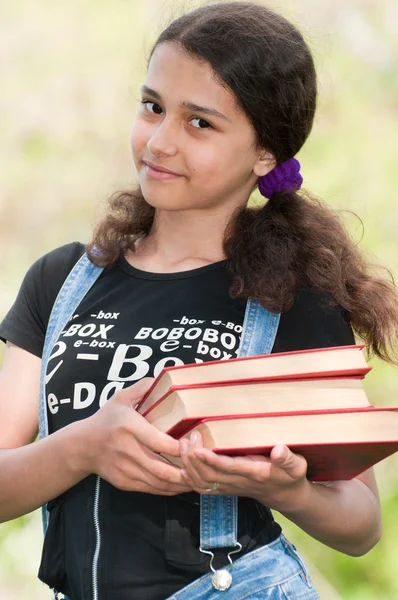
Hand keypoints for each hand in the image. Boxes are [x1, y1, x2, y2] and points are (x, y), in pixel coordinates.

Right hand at [82, 378, 191, 495]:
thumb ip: (143, 387)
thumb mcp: (121, 397)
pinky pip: (151, 490)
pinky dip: (169, 489)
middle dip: (185, 472)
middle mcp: (127, 451)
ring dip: (181, 484)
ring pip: (159, 483)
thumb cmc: (107, 418)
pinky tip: (182, 484)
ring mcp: (125, 470)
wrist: (82, 446)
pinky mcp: (125, 483)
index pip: (158, 442)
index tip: (194, 444)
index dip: (179, 448)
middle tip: (204, 466)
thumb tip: (167, 378)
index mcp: (129, 427)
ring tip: (198, 477)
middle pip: (161, 468)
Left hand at [179, 431, 310, 511]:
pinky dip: (188, 477)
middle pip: (209, 476)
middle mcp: (238, 482)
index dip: (212, 460)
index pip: (229, 469)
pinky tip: (182, 462)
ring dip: (188, 466)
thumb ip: (288, 458)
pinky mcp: (224, 488)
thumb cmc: (291, 476)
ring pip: (201, 482)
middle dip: (193, 458)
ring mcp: (229, 487)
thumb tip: (279, 450)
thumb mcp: (297, 466)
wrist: (286, 496)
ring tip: (183, 444)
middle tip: (189, 438)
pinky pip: (201, 487)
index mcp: (254, 474)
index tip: (199, 448)